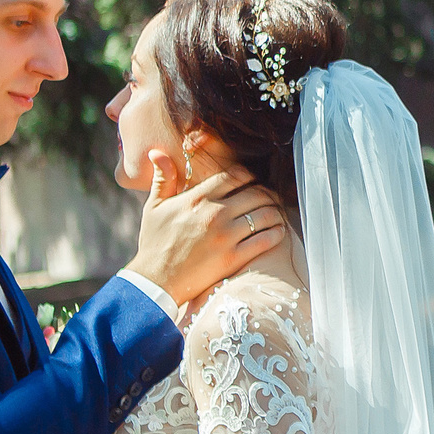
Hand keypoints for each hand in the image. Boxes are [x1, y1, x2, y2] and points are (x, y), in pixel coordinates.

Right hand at [129, 158, 287, 305]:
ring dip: (276, 212)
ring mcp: (225, 236)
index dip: (249, 176)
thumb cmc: (154, 243)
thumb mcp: (154, 208)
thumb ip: (163, 178)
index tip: (252, 181)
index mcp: (197, 198)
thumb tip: (157, 151)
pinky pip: (266, 240)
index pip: (235, 176)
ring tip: (277, 214)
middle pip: (256, 194)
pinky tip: (279, 231)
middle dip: (268, 194)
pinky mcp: (233, 258)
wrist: (155, 281)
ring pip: (265, 215)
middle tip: (271, 198)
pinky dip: (277, 233)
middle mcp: (214, 214)